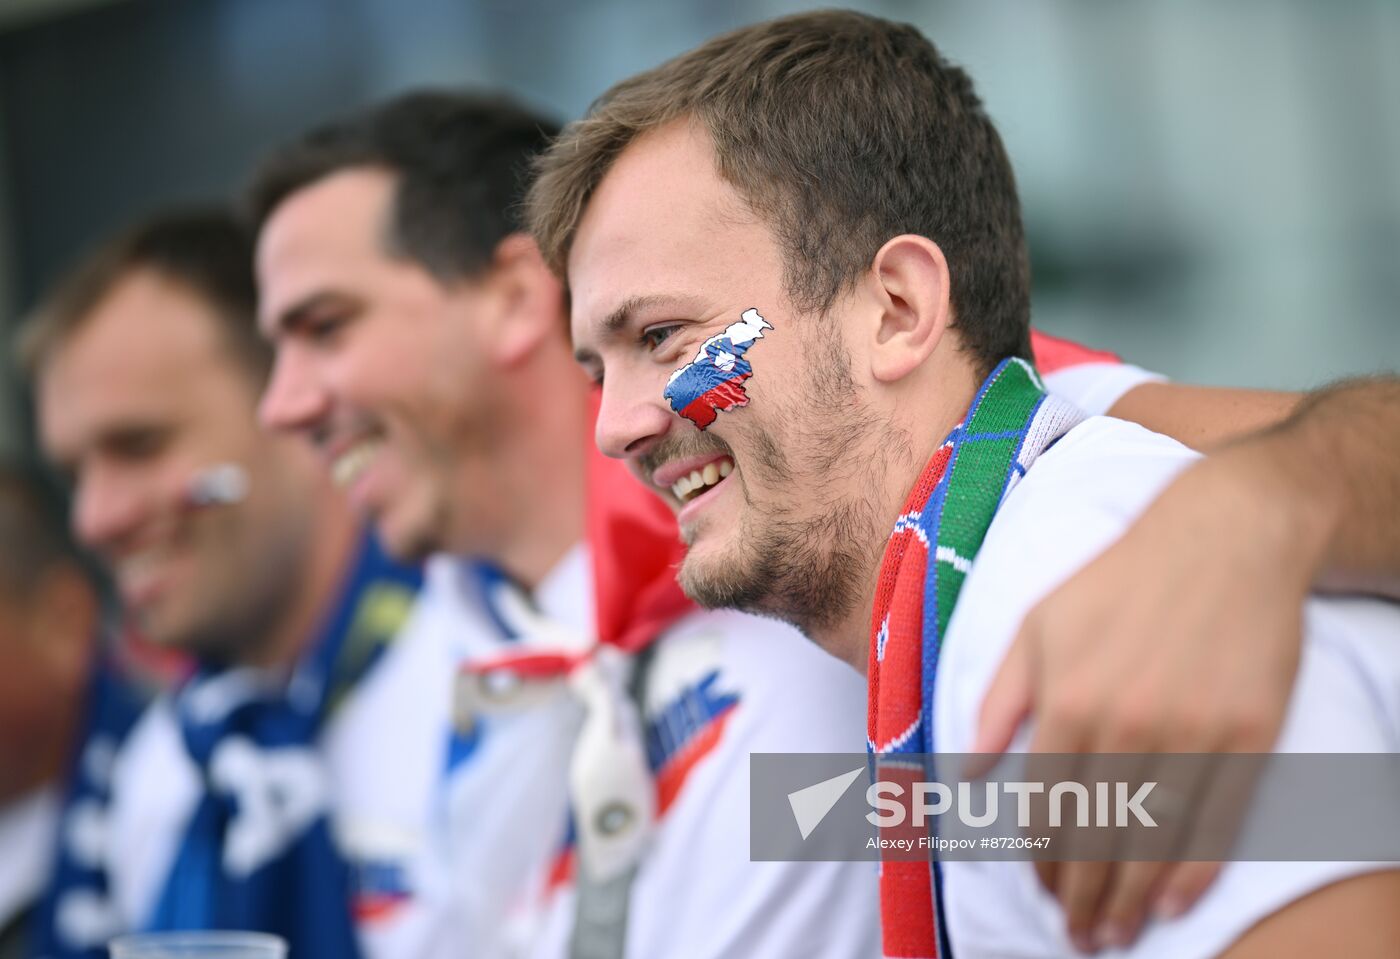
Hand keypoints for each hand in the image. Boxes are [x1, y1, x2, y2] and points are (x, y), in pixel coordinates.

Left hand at [971, 442, 1329, 950]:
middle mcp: (1125, 722)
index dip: (1041, 857)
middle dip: (1080, 894)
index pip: (1045, 804)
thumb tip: (965, 771)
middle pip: (1097, 834)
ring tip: (1111, 934)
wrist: (1225, 536)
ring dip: (1128, 897)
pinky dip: (1192, 871)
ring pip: (1153, 838)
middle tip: (1075, 934)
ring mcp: (1192, 731)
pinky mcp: (1249, 734)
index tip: (1039, 888)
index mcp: (1067, 698)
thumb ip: (997, 700)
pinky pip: (1218, 820)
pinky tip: (1169, 903)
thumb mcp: (1037, 624)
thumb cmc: (1120, 578)